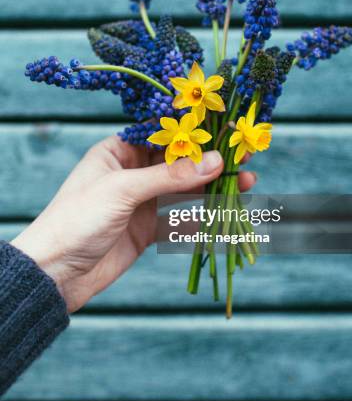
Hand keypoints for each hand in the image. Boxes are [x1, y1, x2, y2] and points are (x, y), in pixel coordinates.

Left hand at [11, 136, 255, 311]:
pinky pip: (181, 217)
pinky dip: (203, 214)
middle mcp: (133, 172)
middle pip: (179, 160)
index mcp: (118, 151)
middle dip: (211, 159)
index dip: (194, 129)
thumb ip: (170, 176)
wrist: (55, 273)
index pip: (162, 133)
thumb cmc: (78, 219)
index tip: (226, 127)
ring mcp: (142, 200)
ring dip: (213, 185)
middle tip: (244, 156)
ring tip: (246, 180)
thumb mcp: (123, 190)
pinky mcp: (148, 228)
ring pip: (185, 188)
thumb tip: (215, 160)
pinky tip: (226, 209)